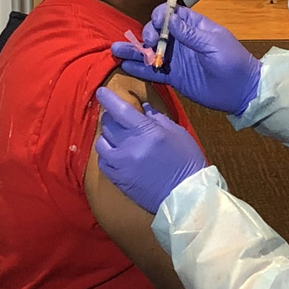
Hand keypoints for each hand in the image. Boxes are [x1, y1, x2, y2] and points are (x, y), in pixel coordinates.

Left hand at [95, 87, 206, 213]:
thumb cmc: (187, 161)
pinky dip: (107, 153)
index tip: (102, 92)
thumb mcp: (178, 133)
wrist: (186, 195)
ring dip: (107, 136)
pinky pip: (102, 161)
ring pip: (101, 142)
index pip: (119, 109)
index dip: (108, 98)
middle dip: (111, 116)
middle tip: (119, 117)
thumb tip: (144, 107)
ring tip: (118, 136)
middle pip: (108, 124)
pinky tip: (117, 153)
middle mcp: (129, 146)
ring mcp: (121, 164)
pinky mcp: (117, 179)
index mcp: (147, 132)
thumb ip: (158, 118)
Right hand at [112, 5, 260, 115]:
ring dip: (135, 50)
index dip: (160, 16)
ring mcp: (177, 59)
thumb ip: (190, 33)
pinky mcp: (174, 77)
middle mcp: (182, 41)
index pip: (171, 14)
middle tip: (148, 43)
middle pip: (157, 32)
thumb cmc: (232, 62)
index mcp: (194, 27)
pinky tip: (125, 66)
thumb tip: (169, 18)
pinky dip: (140, 69)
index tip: (156, 23)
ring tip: (116, 50)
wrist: (241, 91)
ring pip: (151, 51)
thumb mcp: (213, 44)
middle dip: (147, 34)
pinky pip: (153, 71)